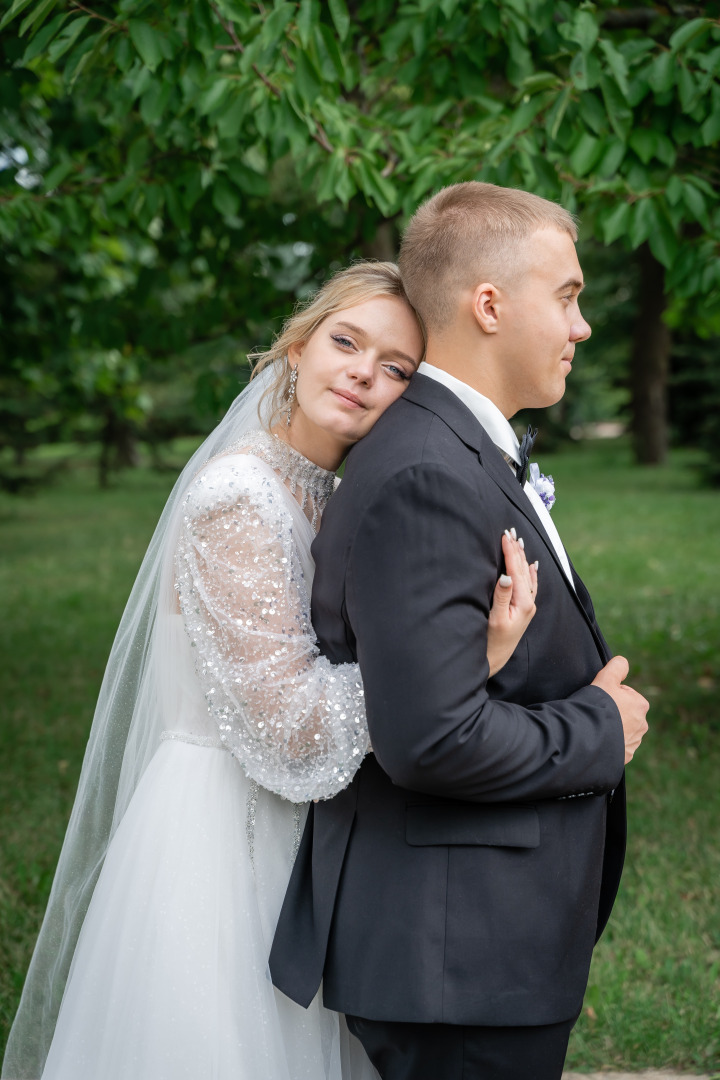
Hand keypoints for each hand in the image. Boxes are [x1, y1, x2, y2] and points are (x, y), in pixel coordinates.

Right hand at [486, 528, 538, 677]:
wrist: (496, 659)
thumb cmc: (492, 641)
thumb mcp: (495, 618)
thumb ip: (502, 596)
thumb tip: (506, 575)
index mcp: (522, 602)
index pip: (516, 570)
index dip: (510, 552)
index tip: (505, 535)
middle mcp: (529, 602)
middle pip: (523, 570)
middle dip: (516, 550)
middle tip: (511, 531)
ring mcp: (528, 606)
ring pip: (526, 575)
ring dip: (522, 557)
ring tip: (519, 541)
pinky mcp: (525, 609)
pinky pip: (530, 585)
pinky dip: (530, 572)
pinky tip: (532, 565)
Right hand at [592, 656, 648, 764]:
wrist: (589, 737)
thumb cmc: (598, 706)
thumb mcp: (606, 678)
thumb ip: (617, 666)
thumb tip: (623, 662)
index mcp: (641, 705)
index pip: (624, 694)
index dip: (610, 694)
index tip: (600, 699)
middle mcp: (642, 725)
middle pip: (624, 713)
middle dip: (613, 713)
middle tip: (597, 713)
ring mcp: (634, 743)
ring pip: (621, 730)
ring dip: (611, 728)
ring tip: (596, 726)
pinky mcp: (625, 757)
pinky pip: (617, 746)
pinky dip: (609, 743)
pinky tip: (598, 739)